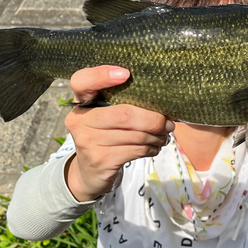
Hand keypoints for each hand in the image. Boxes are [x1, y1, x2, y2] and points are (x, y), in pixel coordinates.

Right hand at [64, 65, 174, 201]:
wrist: (90, 173)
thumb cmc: (106, 136)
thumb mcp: (106, 115)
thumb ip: (123, 102)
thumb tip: (163, 101)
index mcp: (81, 101)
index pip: (82, 80)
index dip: (102, 75)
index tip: (126, 74)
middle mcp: (79, 120)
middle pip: (124, 114)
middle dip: (153, 119)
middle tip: (168, 123)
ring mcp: (87, 141)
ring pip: (135, 135)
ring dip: (156, 136)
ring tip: (164, 136)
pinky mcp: (99, 160)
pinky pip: (135, 150)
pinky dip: (151, 148)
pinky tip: (154, 147)